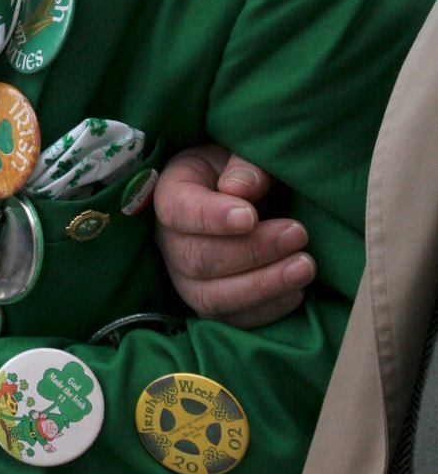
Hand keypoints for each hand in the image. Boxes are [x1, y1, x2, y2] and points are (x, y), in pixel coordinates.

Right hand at [154, 144, 315, 328]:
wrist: (246, 199)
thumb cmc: (238, 171)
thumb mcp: (238, 153)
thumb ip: (243, 165)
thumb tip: (240, 190)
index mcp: (169, 194)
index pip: (178, 211)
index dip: (211, 218)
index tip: (251, 215)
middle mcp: (169, 242)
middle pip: (198, 258)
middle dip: (252, 251)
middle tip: (298, 234)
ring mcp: (186, 278)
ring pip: (212, 297)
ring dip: (262, 286)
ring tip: (304, 267)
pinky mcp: (210, 304)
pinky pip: (231, 320)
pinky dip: (265, 310)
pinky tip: (296, 291)